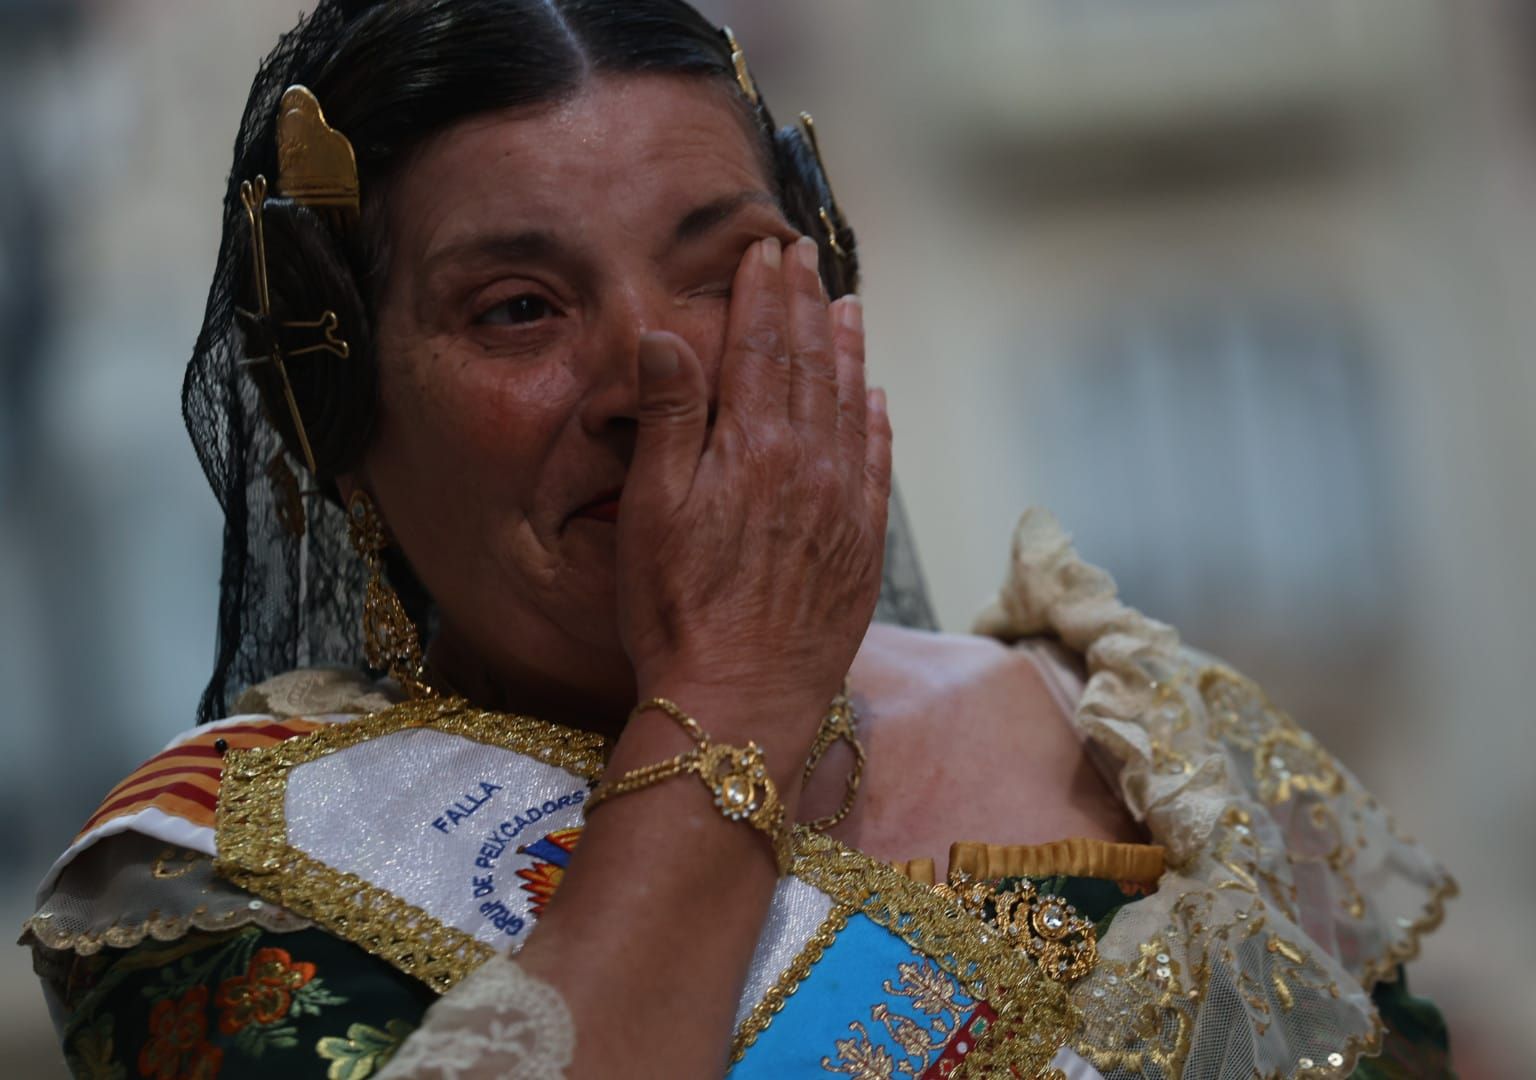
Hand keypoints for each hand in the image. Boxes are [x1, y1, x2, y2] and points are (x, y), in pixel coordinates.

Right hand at [616, 235, 889, 751]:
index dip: (763, 293)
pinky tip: (874, 400)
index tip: (766, 249)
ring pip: (850, 406)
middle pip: (810, 365)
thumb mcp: (653, 510)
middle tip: (805, 259)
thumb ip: (667, 417)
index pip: (761, 347)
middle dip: (806, 304)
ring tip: (848, 307)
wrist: (740, 699)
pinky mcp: (861, 546)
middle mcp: (810, 464)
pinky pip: (876, 465)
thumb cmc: (677, 611)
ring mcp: (843, 505)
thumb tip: (669, 336)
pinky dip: (876, 423)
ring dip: (847, 351)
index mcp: (754, 447)